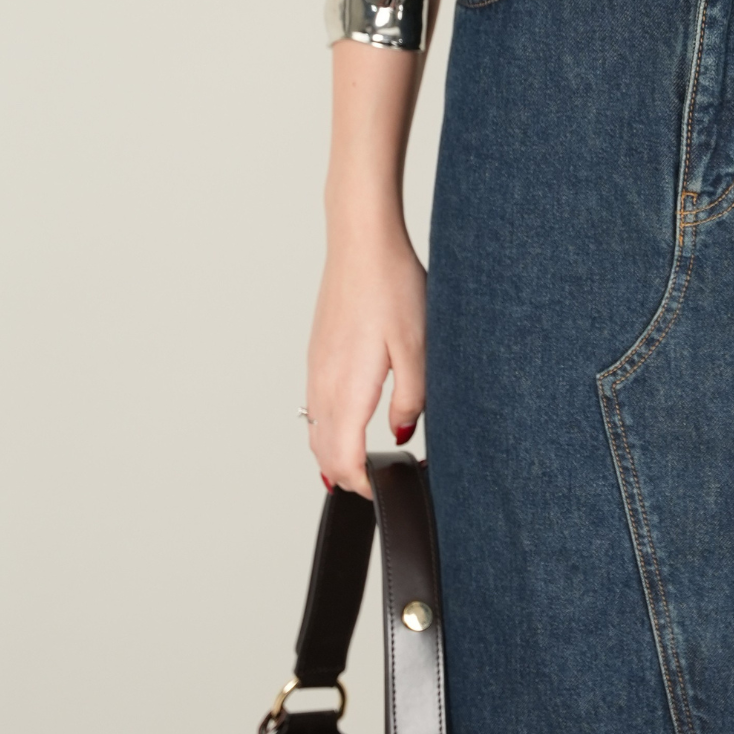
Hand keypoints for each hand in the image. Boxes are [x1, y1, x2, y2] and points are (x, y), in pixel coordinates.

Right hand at [304, 228, 426, 495]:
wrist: (361, 242)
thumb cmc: (392, 286)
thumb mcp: (419, 347)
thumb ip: (412, 398)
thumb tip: (403, 433)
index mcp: (348, 387)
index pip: (344, 458)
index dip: (363, 484)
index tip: (386, 491)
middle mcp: (324, 382)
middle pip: (324, 451)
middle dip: (347, 477)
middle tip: (378, 487)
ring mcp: (316, 367)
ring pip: (315, 429)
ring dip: (334, 455)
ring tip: (361, 469)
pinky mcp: (318, 354)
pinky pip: (315, 406)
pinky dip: (327, 430)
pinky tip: (347, 427)